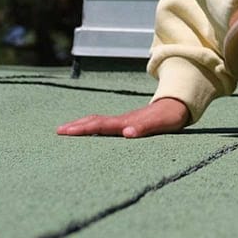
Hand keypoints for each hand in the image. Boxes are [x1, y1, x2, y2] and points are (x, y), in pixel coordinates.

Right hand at [56, 97, 189, 138]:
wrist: (180, 104)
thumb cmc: (171, 117)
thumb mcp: (161, 123)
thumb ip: (144, 127)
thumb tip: (126, 133)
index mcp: (126, 122)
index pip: (100, 126)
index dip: (83, 129)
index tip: (66, 132)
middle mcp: (122, 121)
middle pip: (95, 121)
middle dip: (76, 126)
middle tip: (58, 131)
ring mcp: (124, 121)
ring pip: (98, 122)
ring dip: (82, 126)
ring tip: (66, 130)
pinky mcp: (128, 123)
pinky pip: (105, 125)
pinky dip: (92, 127)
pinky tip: (89, 132)